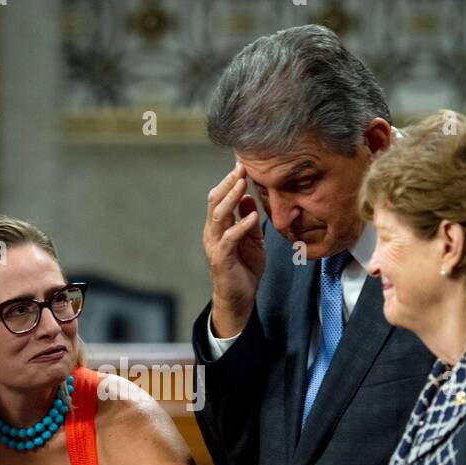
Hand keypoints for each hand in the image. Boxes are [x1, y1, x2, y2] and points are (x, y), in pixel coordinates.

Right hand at [203, 160, 265, 337]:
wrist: (238, 299)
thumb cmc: (244, 269)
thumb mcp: (252, 240)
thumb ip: (249, 220)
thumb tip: (248, 197)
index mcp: (219, 227)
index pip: (220, 198)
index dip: (229, 181)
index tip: (243, 165)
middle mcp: (213, 233)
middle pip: (216, 201)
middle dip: (228, 183)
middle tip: (241, 167)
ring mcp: (215, 245)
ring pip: (219, 216)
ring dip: (231, 198)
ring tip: (243, 184)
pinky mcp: (221, 258)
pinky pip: (230, 238)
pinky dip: (242, 226)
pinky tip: (253, 216)